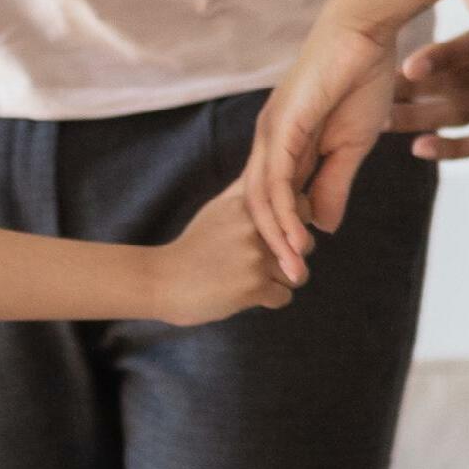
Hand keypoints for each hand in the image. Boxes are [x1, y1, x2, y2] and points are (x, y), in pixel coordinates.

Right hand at [146, 177, 298, 325]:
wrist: (161, 279)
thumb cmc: (193, 245)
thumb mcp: (217, 207)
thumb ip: (245, 190)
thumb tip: (265, 169)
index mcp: (248, 205)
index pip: (301, 207)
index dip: (297, 222)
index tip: (280, 232)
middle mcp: (255, 228)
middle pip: (306, 242)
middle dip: (293, 254)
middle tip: (264, 260)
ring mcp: (255, 258)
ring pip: (299, 273)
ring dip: (280, 280)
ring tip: (251, 278)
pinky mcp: (253, 288)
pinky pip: (284, 296)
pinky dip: (269, 299)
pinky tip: (245, 293)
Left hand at [244, 6, 398, 286]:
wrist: (364, 33)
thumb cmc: (361, 79)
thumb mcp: (351, 145)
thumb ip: (334, 183)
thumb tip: (322, 224)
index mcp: (285, 144)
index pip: (276, 199)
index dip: (285, 234)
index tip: (302, 265)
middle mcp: (269, 141)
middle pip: (259, 205)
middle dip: (273, 245)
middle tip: (290, 281)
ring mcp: (271, 133)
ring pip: (262, 198)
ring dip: (277, 237)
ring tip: (294, 270)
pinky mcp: (282, 126)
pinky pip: (275, 179)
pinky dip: (283, 212)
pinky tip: (299, 238)